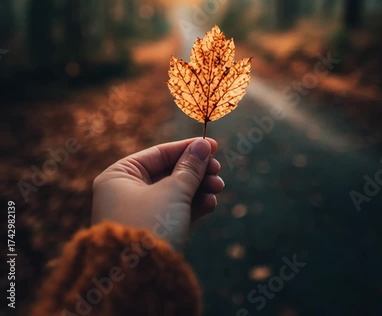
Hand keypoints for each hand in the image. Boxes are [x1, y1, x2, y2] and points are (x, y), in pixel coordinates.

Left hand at [91, 138, 223, 248]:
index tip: (212, 145)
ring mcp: (137, 212)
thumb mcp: (173, 191)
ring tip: (218, 187)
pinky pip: (173, 211)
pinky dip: (192, 206)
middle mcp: (125, 191)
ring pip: (173, 192)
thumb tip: (202, 145)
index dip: (187, 148)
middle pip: (168, 172)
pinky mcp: (150, 231)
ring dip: (198, 188)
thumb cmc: (149, 225)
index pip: (158, 153)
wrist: (138, 279)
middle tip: (218, 170)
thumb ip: (190, 168)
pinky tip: (211, 203)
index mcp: (119, 175)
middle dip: (196, 171)